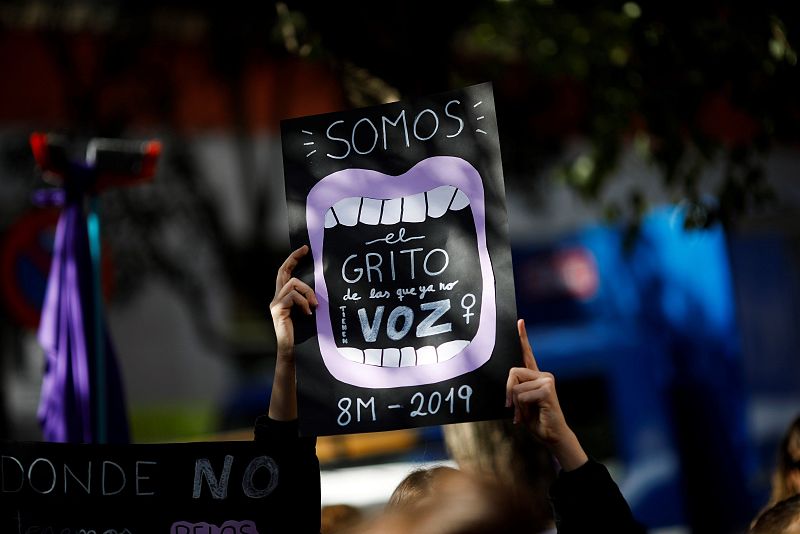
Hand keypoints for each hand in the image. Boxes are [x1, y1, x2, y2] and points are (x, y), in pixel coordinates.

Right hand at [269, 244, 317, 362]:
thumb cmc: (304, 333)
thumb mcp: (308, 310)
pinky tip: (309, 313)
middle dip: (293, 258)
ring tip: (314, 305)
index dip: (292, 259)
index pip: (285, 273)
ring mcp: (275, 303)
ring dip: (307, 292)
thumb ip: (309, 298)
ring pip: (292, 284)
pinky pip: (293, 297)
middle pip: (282, 271)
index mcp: (283, 297)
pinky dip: (304, 303)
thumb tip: (322, 283)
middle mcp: (276, 298)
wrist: (294, 350)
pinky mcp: (277, 309)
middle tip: (306, 249)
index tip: (304, 249)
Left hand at [506, 319, 587, 470]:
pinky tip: (533, 413)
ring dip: (516, 403)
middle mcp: (543, 375)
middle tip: (513, 408)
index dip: (523, 337)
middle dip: (508, 392)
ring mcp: (547, 380)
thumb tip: (507, 384)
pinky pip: (521, 394)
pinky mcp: (548, 389)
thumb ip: (514, 390)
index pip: (527, 353)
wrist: (552, 436)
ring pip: (515, 385)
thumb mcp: (520, 403)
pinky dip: (522, 407)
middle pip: (512, 372)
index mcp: (535, 376)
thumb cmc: (536, 420)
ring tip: (526, 413)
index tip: (519, 321)